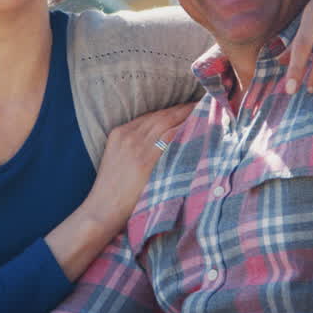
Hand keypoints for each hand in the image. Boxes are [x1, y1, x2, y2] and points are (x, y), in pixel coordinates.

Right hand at [47, 101, 197, 279]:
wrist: (102, 209)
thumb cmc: (113, 191)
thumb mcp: (118, 159)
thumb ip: (136, 146)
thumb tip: (164, 142)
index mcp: (120, 132)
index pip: (153, 115)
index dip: (173, 110)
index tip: (190, 106)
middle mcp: (130, 135)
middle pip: (163, 115)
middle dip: (185, 108)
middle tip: (207, 103)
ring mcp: (139, 146)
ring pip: (170, 122)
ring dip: (190, 115)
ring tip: (210, 111)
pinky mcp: (147, 159)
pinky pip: (173, 138)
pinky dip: (187, 130)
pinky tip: (202, 127)